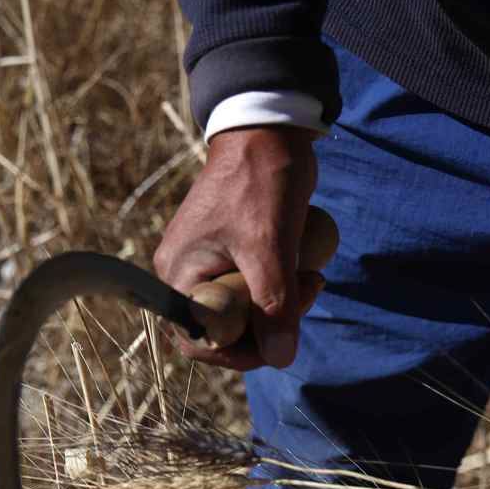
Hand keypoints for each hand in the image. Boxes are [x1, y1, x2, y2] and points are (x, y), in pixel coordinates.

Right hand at [153, 126, 320, 369]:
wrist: (268, 129)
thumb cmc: (261, 183)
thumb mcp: (270, 249)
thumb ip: (274, 306)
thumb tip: (280, 359)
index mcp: (179, 274)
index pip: (199, 341)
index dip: (240, 352)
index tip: (281, 338)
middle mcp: (185, 272)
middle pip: (227, 328)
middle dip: (271, 323)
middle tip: (308, 292)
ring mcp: (207, 260)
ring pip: (246, 308)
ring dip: (282, 303)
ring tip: (310, 275)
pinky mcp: (230, 250)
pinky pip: (254, 285)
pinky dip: (280, 284)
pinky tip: (302, 265)